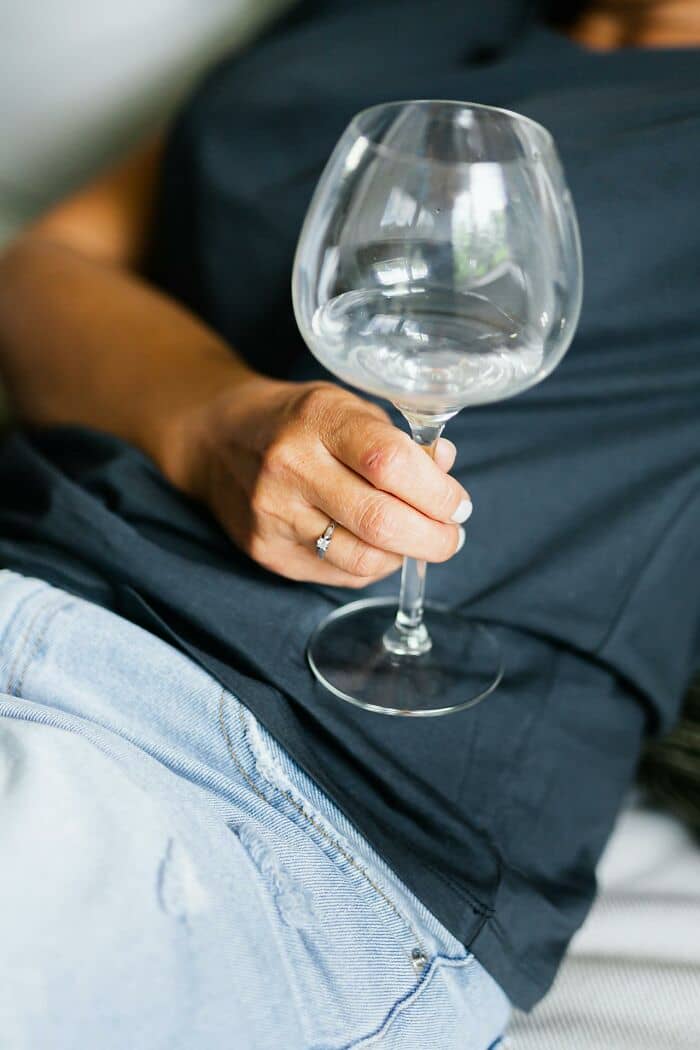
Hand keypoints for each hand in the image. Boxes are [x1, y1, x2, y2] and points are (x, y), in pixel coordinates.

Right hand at [170, 374, 471, 587]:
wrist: (216, 439)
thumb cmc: (297, 420)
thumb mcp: (348, 407)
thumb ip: (398, 441)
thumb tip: (446, 471)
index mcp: (319, 418)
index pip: (390, 463)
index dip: (437, 492)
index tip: (458, 504)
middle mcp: (291, 466)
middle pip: (380, 520)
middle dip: (433, 538)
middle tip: (450, 536)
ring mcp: (274, 513)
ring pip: (362, 557)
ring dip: (405, 556)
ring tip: (416, 541)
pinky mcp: (266, 550)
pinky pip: (339, 573)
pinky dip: (371, 566)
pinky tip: (376, 548)